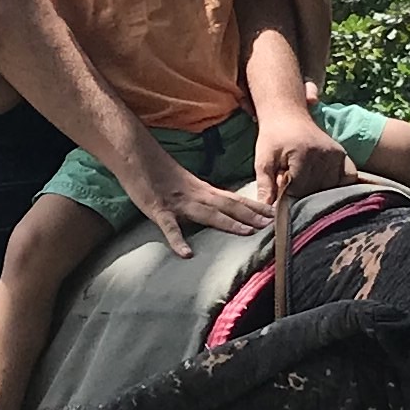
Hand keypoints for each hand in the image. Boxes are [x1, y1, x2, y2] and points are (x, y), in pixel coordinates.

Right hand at [147, 160, 273, 255]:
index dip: (255, 207)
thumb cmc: (158, 172)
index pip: (234, 199)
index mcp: (203, 190)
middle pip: (228, 206)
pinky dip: (178, 240)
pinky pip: (169, 227)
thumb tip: (220, 210)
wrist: (135, 155)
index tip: (275, 214)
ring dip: (229, 223)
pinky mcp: (158, 209)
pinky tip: (186, 254)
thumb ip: (202, 198)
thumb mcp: (186, 186)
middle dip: (252, 215)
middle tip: (273, 224)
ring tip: (248, 233)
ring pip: (207, 214)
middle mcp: (196, 195)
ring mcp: (178, 203)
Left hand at [255, 104, 347, 208]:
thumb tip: (265, 210)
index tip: (280, 188)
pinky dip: (337, 185)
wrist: (288, 115)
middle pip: (314, 191)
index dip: (287, 195)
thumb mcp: (263, 160)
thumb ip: (264, 185)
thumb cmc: (273, 138)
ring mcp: (336, 155)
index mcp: (303, 155)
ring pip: (329, 188)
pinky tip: (324, 183)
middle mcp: (324, 154)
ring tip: (304, 179)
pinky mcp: (343, 155)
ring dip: (317, 190)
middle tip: (290, 181)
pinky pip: (347, 179)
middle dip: (301, 193)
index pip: (299, 191)